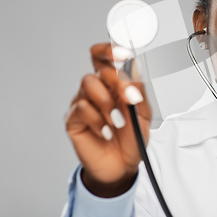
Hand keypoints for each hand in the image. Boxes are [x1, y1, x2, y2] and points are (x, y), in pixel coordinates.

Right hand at [65, 43, 151, 196]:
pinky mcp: (74, 119)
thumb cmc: (131, 138)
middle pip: (99, 69)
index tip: (123, 53)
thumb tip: (135, 69)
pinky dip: (97, 120)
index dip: (110, 50)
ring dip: (107, 103)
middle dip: (117, 80)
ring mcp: (83, 102)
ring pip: (88, 84)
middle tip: (129, 98)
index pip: (105, 57)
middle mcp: (98, 89)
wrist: (122, 167)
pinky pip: (81, 108)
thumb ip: (139, 91)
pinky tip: (106, 132)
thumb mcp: (143, 114)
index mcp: (114, 84)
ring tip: (118, 122)